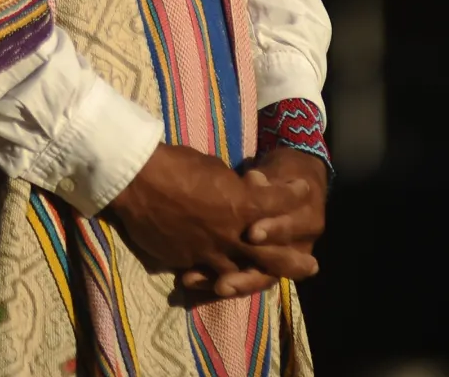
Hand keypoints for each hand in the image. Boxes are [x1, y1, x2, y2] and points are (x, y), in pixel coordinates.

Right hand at [102, 144, 316, 298]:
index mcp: (240, 204)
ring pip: (241, 275)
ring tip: (272, 285)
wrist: (137, 181)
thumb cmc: (175, 164)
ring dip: (258, 280)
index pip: (277, 202)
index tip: (303, 190)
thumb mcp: (213, 168)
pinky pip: (206, 275)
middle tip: (311, 267)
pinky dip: (217, 279)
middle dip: (293, 262)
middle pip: (270, 255)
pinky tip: (224, 284)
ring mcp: (208, 252)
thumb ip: (231, 187)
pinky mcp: (186, 261)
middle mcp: (230, 234)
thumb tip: (238, 192)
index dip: (293, 195)